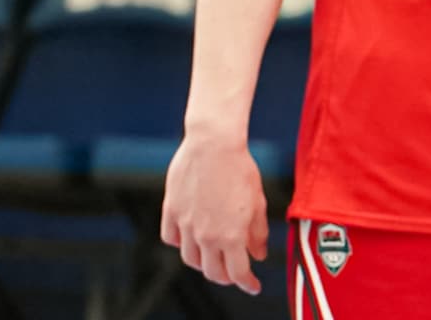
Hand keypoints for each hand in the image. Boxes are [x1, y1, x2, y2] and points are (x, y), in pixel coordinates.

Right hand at [160, 132, 268, 293]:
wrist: (214, 144)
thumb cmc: (241, 169)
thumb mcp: (257, 202)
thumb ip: (258, 232)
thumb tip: (259, 255)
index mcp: (231, 235)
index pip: (238, 273)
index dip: (247, 284)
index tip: (253, 286)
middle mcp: (206, 235)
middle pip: (212, 272)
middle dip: (226, 277)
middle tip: (235, 273)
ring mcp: (185, 225)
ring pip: (190, 259)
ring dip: (204, 263)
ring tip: (214, 257)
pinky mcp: (171, 211)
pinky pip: (172, 238)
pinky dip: (182, 243)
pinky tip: (192, 238)